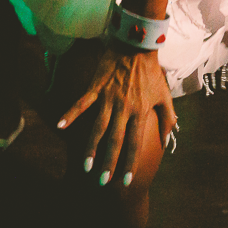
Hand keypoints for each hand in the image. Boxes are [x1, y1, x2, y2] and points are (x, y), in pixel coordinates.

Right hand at [57, 44, 176, 186]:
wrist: (137, 45)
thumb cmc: (151, 72)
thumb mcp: (164, 95)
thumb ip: (167, 118)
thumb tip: (167, 138)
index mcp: (140, 112)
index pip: (135, 143)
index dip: (130, 163)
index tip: (126, 181)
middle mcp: (124, 108)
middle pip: (115, 141)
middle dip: (109, 162)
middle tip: (102, 182)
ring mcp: (108, 98)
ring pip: (98, 128)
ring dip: (91, 148)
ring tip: (85, 166)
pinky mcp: (96, 87)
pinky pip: (81, 103)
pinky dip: (70, 113)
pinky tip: (59, 125)